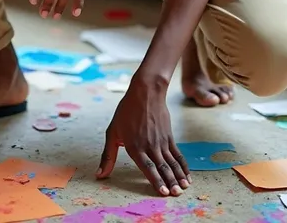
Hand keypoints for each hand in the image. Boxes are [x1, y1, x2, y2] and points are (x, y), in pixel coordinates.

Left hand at [97, 79, 190, 195]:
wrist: (146, 92)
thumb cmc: (126, 111)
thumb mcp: (112, 132)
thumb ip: (108, 155)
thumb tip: (99, 175)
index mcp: (135, 147)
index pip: (147, 168)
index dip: (156, 181)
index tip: (164, 193)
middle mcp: (150, 146)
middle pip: (162, 168)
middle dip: (170, 183)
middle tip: (177, 194)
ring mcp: (161, 141)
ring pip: (172, 163)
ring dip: (179, 176)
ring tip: (184, 188)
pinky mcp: (169, 137)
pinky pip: (177, 154)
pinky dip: (183, 166)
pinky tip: (187, 175)